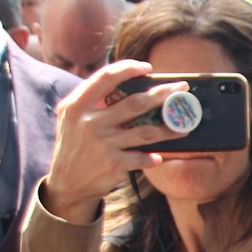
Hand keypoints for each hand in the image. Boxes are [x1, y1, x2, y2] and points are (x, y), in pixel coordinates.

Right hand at [43, 60, 182, 222]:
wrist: (66, 183)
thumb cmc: (74, 144)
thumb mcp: (71, 117)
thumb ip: (90, 99)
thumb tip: (124, 82)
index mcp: (78, 105)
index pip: (106, 77)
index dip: (128, 69)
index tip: (147, 68)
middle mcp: (91, 122)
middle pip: (136, 103)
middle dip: (163, 93)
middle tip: (182, 88)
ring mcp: (103, 144)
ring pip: (146, 132)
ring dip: (169, 129)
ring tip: (185, 126)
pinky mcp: (113, 164)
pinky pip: (141, 158)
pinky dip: (151, 158)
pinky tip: (159, 156)